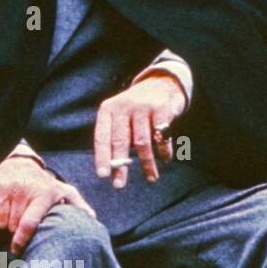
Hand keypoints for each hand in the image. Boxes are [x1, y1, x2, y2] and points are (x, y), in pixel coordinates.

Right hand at [0, 156, 95, 255]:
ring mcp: (5, 187)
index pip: (28, 223)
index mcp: (43, 194)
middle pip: (11, 225)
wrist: (20, 163)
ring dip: (0, 223)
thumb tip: (91, 219)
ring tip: (8, 217)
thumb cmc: (43, 185)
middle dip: (12, 229)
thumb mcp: (62, 192)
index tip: (16, 249)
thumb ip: (77, 205)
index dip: (20, 240)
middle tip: (16, 223)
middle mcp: (24, 189)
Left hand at [94, 73, 186, 187]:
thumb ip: (116, 136)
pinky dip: (164, 151)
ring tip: (151, 178)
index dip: (101, 156)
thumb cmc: (135, 108)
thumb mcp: (119, 114)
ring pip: (142, 142)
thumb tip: (114, 168)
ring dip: (147, 164)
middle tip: (119, 185)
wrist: (161, 82)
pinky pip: (161, 136)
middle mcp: (123, 107)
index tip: (102, 175)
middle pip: (120, 141)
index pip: (102, 136)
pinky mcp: (162, 109)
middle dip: (120, 166)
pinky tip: (165, 160)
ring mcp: (143, 107)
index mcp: (108, 109)